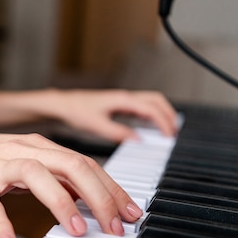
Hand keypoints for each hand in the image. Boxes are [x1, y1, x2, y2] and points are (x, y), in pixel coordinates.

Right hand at [0, 128, 143, 237]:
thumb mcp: (27, 162)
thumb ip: (57, 177)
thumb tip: (91, 199)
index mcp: (40, 147)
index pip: (86, 164)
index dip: (111, 189)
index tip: (131, 215)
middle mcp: (23, 151)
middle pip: (71, 164)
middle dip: (99, 196)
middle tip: (115, 228)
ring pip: (35, 174)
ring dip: (60, 203)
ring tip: (77, 231)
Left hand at [44, 89, 177, 141]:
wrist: (63, 104)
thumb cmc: (76, 111)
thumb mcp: (96, 126)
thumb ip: (118, 133)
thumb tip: (138, 140)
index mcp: (123, 100)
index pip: (152, 109)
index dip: (164, 123)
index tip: (170, 136)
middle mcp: (125, 97)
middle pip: (157, 101)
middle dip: (169, 115)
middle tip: (174, 132)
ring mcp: (123, 99)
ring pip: (151, 102)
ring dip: (162, 113)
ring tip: (167, 130)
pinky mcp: (118, 104)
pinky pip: (141, 106)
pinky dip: (151, 115)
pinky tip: (150, 126)